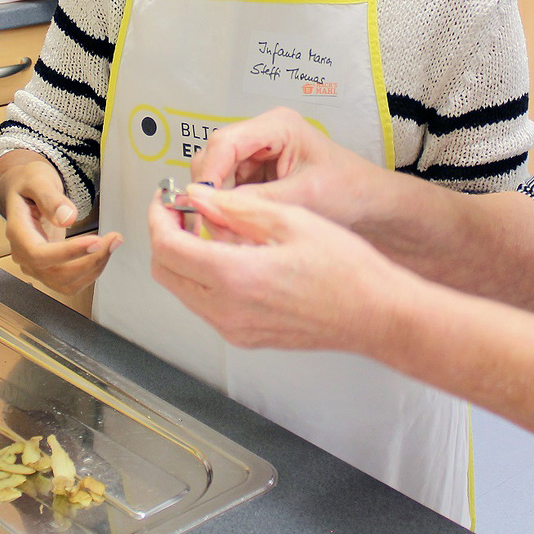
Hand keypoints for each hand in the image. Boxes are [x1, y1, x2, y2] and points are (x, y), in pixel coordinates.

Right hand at [0, 157, 121, 294]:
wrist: (24, 191)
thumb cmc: (29, 184)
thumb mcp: (38, 180)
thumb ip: (50, 198)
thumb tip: (68, 218)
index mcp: (18, 233)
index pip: (39, 254)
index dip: (68, 252)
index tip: (96, 241)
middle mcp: (24, 256)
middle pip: (56, 273)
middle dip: (90, 260)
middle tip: (113, 239)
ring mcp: (36, 266)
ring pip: (66, 283)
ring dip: (94, 268)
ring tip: (112, 243)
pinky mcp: (49, 270)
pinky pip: (71, 282)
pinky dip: (91, 272)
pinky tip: (102, 253)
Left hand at [147, 185, 398, 352]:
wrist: (374, 314)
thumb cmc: (344, 269)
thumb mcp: (289, 219)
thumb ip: (235, 207)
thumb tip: (198, 196)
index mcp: (233, 277)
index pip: (167, 246)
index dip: (159, 217)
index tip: (166, 199)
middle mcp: (226, 310)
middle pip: (166, 272)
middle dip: (165, 236)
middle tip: (181, 211)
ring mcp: (235, 329)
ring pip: (183, 291)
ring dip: (183, 258)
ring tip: (210, 228)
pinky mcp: (246, 337)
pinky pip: (205, 306)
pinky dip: (203, 278)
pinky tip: (229, 256)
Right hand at [188, 107, 380, 227]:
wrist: (369, 203)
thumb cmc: (350, 189)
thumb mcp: (305, 196)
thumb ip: (259, 200)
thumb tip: (212, 207)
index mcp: (277, 126)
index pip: (225, 142)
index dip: (208, 173)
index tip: (200, 203)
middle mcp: (262, 134)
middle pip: (214, 157)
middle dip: (209, 191)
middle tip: (210, 224)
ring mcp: (257, 154)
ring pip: (216, 175)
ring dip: (216, 202)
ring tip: (225, 230)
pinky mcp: (256, 174)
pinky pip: (228, 189)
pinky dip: (227, 208)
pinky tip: (234, 226)